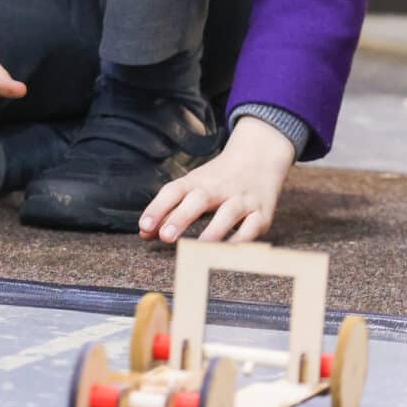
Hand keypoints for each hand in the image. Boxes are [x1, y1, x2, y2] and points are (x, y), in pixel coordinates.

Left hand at [139, 117, 298, 242]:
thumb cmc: (219, 179)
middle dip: (182, 217)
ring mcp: (242, 199)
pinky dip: (241, 240)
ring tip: (198, 246)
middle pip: (199, 199)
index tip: (145, 227)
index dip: (158, 208)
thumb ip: (168, 210)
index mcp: (197, 182)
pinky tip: (227, 251)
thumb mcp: (193, 186)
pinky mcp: (262, 213)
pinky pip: (252, 227)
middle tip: (166, 235)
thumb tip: (145, 235)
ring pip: (229, 212)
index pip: (174, 191)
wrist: (261, 155)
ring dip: (214, 230)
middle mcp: (219, 188)